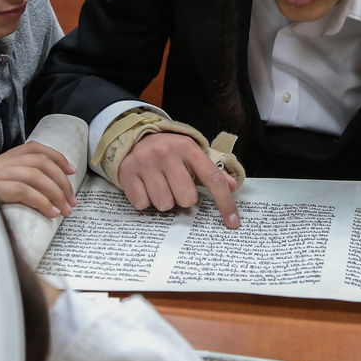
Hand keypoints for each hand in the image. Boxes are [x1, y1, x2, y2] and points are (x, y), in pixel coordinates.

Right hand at [0, 142, 76, 216]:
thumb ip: (16, 180)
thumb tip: (46, 193)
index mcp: (5, 158)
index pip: (36, 149)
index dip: (57, 157)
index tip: (72, 170)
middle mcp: (2, 162)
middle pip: (41, 163)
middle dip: (61, 182)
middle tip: (72, 201)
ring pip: (35, 176)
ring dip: (55, 193)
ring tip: (65, 210)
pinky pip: (23, 191)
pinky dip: (42, 202)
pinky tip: (51, 213)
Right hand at [117, 132, 240, 227]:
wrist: (134, 138)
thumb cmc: (169, 152)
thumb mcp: (191, 155)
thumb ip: (212, 171)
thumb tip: (232, 186)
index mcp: (188, 147)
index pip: (212, 178)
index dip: (225, 202)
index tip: (233, 222)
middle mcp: (167, 153)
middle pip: (186, 198)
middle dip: (183, 198)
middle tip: (176, 187)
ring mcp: (145, 162)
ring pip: (164, 204)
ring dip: (164, 201)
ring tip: (159, 186)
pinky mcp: (127, 172)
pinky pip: (143, 204)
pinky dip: (145, 201)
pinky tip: (145, 187)